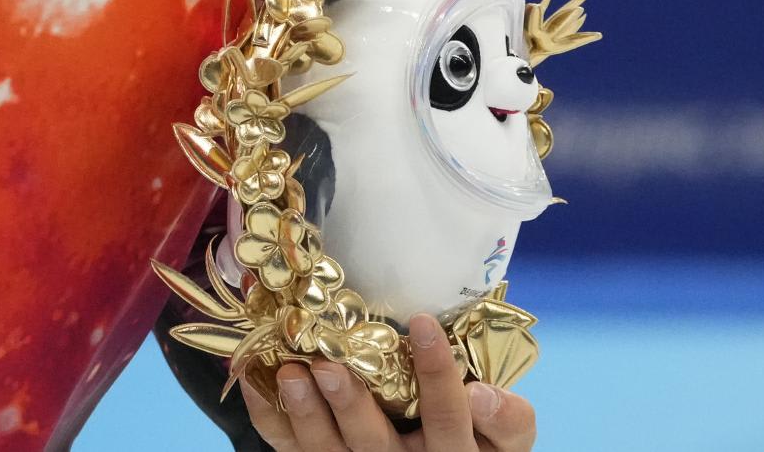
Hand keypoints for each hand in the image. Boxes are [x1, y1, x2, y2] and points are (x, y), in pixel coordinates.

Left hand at [240, 315, 535, 451]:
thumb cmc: (475, 443)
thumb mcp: (503, 442)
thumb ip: (508, 419)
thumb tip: (483, 391)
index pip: (448, 416)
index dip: (438, 374)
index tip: (423, 324)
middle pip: (374, 444)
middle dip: (349, 406)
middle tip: (329, 365)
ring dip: (305, 414)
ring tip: (291, 374)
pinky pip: (291, 449)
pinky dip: (269, 415)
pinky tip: (255, 379)